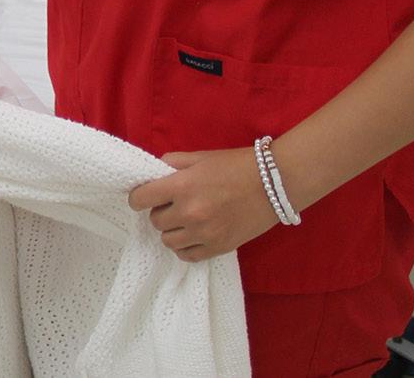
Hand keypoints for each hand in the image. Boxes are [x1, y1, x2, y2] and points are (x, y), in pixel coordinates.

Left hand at [128, 147, 283, 261]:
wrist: (274, 183)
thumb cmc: (236, 166)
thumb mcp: (200, 157)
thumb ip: (173, 163)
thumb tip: (154, 173)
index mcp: (181, 186)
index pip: (140, 199)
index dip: (138, 197)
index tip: (143, 197)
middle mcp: (189, 212)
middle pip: (155, 221)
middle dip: (160, 211)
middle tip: (172, 204)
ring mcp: (204, 233)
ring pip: (168, 241)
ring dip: (172, 230)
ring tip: (184, 220)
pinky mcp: (219, 248)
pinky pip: (188, 256)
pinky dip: (185, 247)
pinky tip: (193, 235)